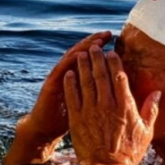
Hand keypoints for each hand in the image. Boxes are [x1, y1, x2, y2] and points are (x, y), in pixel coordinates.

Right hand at [3, 30, 110, 164]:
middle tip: (109, 34)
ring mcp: (59, 78)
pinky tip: (79, 54)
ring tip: (96, 40)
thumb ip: (98, 96)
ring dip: (84, 47)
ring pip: (72, 57)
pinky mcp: (51, 85)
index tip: (119, 44)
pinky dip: (70, 61)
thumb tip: (119, 95)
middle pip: (84, 54)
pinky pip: (61, 70)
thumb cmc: (69, 121)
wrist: (44, 130)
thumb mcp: (87, 107)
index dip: (105, 52)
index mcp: (80, 80)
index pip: (94, 61)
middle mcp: (69, 75)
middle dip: (96, 43)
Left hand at [64, 46, 159, 164]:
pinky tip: (70, 73)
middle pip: (101, 75)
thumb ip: (151, 110)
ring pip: (86, 82)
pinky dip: (71, 83)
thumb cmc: (128, 153)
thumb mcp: (146, 132)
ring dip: (84, 66)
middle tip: (95, 48)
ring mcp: (91, 110)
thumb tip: (158, 93)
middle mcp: (108, 104)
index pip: (119, 77)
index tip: (112, 52)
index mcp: (125, 106)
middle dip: (97, 58)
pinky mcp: (77, 118)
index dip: (114, 62)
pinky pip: (72, 96)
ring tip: (82, 55)